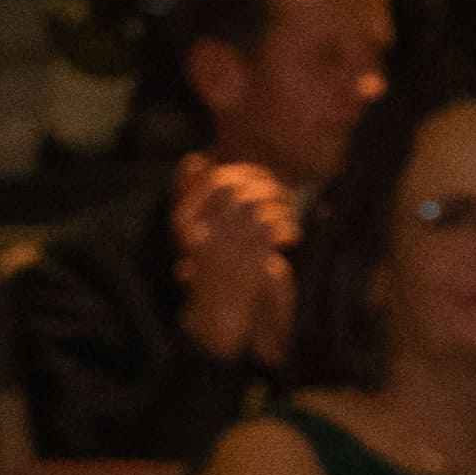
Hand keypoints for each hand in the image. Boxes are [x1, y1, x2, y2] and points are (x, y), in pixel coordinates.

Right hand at [168, 158, 302, 360]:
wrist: (218, 317)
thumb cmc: (212, 268)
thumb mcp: (198, 232)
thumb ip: (193, 195)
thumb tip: (194, 157)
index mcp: (184, 221)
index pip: (217, 180)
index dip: (248, 174)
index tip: (267, 180)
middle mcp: (198, 232)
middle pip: (240, 189)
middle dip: (268, 187)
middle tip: (284, 197)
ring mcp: (221, 246)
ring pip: (258, 206)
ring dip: (281, 208)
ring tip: (289, 218)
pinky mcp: (245, 261)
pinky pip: (272, 228)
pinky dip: (288, 228)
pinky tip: (291, 237)